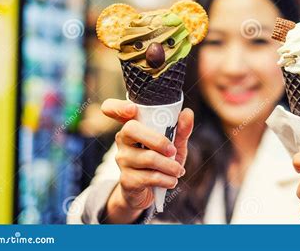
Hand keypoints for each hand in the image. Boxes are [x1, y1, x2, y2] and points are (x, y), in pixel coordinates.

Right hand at [101, 98, 193, 222]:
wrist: (150, 193)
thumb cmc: (161, 162)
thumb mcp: (174, 145)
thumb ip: (181, 129)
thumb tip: (187, 113)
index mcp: (133, 125)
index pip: (112, 109)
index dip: (118, 107)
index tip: (132, 109)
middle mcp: (123, 140)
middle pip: (131, 129)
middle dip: (157, 140)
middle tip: (173, 151)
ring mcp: (122, 159)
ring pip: (147, 157)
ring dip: (170, 166)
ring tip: (178, 170)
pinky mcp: (126, 180)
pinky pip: (150, 177)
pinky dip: (167, 179)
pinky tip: (172, 181)